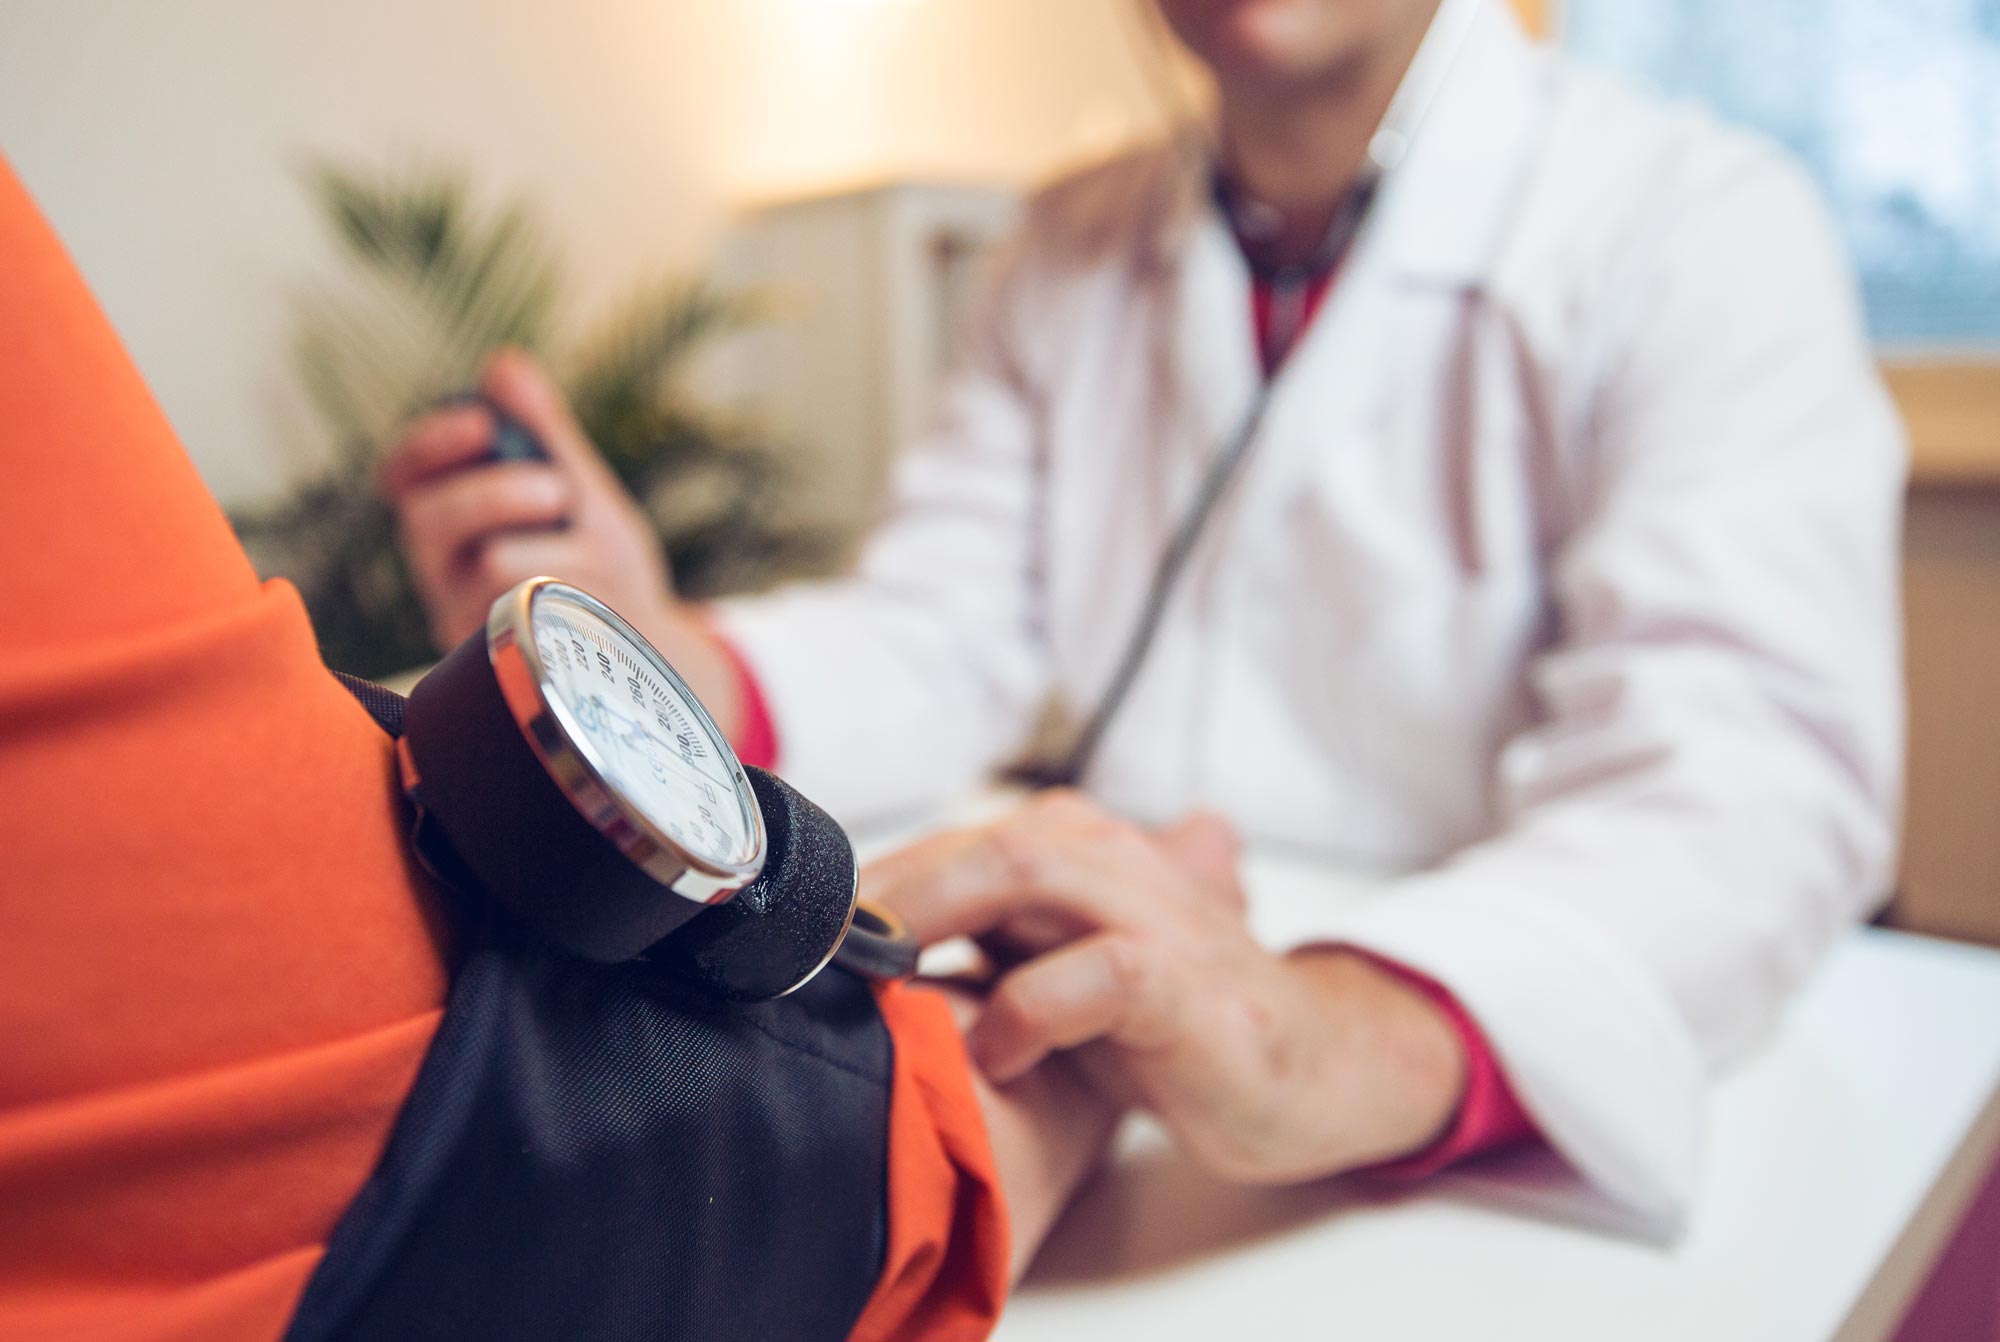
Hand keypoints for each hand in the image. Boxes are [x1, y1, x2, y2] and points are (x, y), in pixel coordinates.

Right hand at [379, 348, 670, 649]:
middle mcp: (439, 566)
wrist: (640, 641)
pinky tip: (589, 600)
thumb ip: (542, 432)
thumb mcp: (579, 489)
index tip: (481, 422)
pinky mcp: (495, 661)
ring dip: (555, 550)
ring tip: (592, 555)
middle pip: (428, 519)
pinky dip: (573, 596)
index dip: (429, 445)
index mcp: (447, 514)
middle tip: (556, 492)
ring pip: (487, 567)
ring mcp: (461, 616)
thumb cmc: (597, 558)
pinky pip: (524, 619)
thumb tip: (503, 365)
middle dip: (495, 494)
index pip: (402, 473)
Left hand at [868, 791, 1468, 1182]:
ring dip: (939, 913)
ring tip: (876, 969)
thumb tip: (868, 952)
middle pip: (985, 840)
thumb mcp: (1073, 973)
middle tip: (816, 942)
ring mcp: (1159, 916)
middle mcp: (1122, 862)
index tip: (807, 927)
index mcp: (1090, 853)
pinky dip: (1030, 1008)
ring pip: (1031, 871)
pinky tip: (995, 1053)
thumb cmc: (1179, 1028)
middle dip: (894, 883)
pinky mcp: (1188, 985)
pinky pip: (1097, 972)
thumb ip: (996, 946)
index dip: (884, 878)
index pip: (968, 840)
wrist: (1315, 1070)